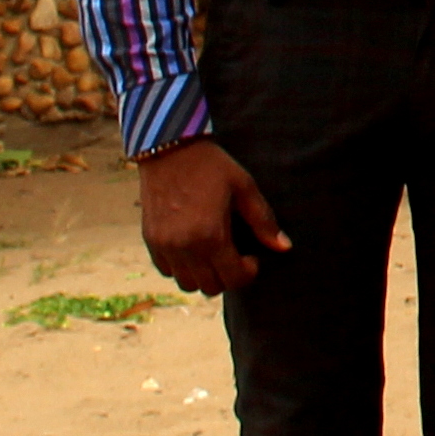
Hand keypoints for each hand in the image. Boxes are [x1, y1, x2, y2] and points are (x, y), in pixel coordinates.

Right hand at [138, 140, 287, 296]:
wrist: (169, 148)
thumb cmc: (211, 166)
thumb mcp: (244, 188)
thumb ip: (263, 221)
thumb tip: (284, 247)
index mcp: (210, 236)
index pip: (233, 278)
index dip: (248, 273)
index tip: (252, 257)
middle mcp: (184, 247)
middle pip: (210, 287)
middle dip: (228, 277)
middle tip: (235, 256)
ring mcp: (164, 245)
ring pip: (186, 283)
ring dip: (204, 276)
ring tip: (214, 254)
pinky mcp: (150, 240)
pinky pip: (167, 270)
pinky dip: (182, 268)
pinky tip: (193, 249)